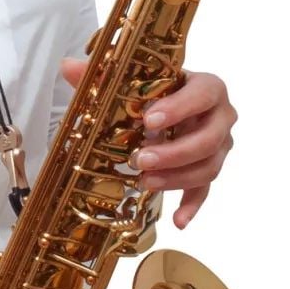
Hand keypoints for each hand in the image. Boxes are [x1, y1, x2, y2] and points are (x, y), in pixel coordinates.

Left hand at [60, 59, 237, 228]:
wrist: (171, 104)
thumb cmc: (155, 90)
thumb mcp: (134, 80)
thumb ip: (104, 75)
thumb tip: (68, 67)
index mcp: (208, 87)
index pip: (203, 94)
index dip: (180, 108)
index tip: (148, 120)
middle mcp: (221, 116)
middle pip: (209, 139)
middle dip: (174, 152)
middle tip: (140, 159)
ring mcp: (220, 145)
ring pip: (208, 167)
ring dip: (177, 178)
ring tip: (144, 182)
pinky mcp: (210, 167)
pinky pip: (205, 189)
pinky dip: (192, 205)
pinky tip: (178, 220)